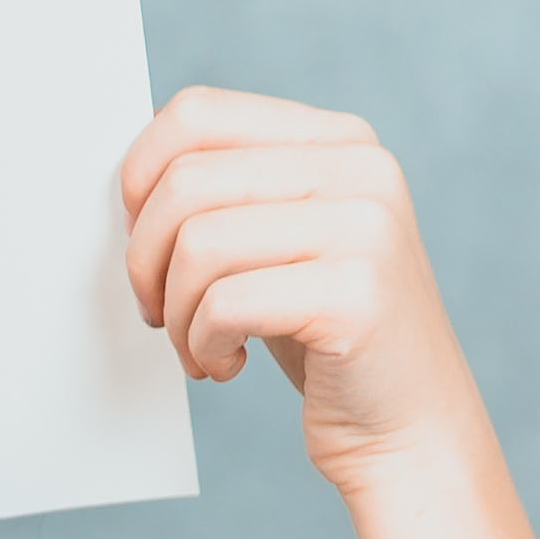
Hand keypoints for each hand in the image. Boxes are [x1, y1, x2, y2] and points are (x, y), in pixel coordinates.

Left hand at [116, 90, 491, 496]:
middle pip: (185, 183)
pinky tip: (226, 364)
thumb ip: (228, 192)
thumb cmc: (324, 335)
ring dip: (174, 313)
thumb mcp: (279, 241)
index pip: (196, 114)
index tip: (141, 242)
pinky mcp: (356, 294)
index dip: (139, 179)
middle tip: (158, 312)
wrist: (409, 423)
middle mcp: (359, 168)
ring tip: (199, 346)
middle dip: (145, 261)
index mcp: (336, 139)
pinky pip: (225, 304)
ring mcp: (366, 226)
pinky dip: (203, 345)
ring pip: (198, 244)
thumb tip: (130, 178)